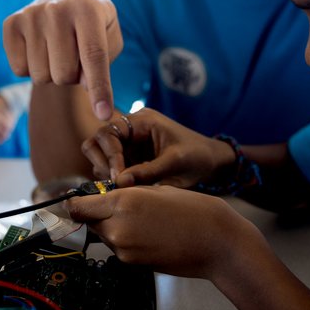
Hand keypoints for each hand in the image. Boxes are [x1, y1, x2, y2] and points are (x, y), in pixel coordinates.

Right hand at [2, 0, 122, 120]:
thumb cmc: (95, 28)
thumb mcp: (110, 40)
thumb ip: (103, 66)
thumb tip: (86, 90)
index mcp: (88, 8)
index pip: (93, 56)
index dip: (100, 89)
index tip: (103, 115)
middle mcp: (57, 8)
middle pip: (64, 74)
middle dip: (72, 78)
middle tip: (75, 59)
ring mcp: (31, 14)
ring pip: (41, 76)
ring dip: (52, 74)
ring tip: (58, 52)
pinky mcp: (11, 23)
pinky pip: (19, 69)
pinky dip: (30, 69)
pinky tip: (40, 50)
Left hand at [66, 186, 261, 279]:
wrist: (218, 243)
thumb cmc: (195, 211)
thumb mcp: (156, 190)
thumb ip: (126, 194)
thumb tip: (105, 197)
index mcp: (122, 202)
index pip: (77, 208)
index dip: (75, 204)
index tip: (78, 202)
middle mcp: (117, 228)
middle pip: (90, 222)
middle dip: (100, 215)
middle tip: (125, 208)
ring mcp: (124, 250)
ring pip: (105, 236)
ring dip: (116, 229)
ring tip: (146, 222)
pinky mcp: (133, 265)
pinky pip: (120, 250)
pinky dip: (129, 242)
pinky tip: (152, 235)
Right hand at [82, 108, 235, 187]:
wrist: (212, 162)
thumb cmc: (198, 156)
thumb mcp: (174, 163)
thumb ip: (147, 172)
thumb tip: (119, 183)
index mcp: (142, 121)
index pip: (109, 132)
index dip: (110, 154)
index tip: (118, 177)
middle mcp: (131, 130)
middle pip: (98, 141)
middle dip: (102, 162)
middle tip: (115, 182)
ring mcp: (130, 145)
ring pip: (101, 155)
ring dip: (106, 172)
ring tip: (124, 186)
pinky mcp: (131, 159)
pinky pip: (111, 167)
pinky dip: (113, 178)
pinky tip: (127, 188)